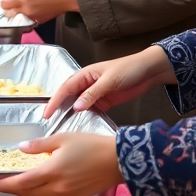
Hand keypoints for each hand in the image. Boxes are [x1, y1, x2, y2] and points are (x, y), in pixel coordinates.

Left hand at [0, 0, 76, 23]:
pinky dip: (23, 18)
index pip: (5, 5)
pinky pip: (25, 22)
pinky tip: (27, 12)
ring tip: (18, 9)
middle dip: (7, 10)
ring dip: (15, 15)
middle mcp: (26, 10)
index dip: (3, 2)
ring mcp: (31, 17)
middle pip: (8, 14)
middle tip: (10, 5)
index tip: (5, 0)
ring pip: (16, 19)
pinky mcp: (38, 22)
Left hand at [0, 133, 121, 195]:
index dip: (3, 185)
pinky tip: (37, 188)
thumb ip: (39, 145)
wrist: (118, 161)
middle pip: (27, 193)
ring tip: (16, 185)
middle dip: (11, 190)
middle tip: (0, 184)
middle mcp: (57, 188)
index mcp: (51, 172)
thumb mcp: (62, 139)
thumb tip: (22, 148)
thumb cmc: (91, 146)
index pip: (21, 182)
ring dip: (25, 194)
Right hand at [41, 46, 175, 118]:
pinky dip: (86, 116)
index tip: (46, 114)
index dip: (54, 101)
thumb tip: (75, 107)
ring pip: (79, 104)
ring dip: (72, 114)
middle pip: (69, 96)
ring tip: (63, 126)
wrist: (149, 71)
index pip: (65, 88)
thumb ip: (92, 94)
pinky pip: (92, 109)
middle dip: (59, 108)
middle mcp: (87, 84)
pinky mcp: (105, 101)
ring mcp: (96, 93)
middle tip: (51, 122)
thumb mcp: (109, 81)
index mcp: (84, 74)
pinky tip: (83, 125)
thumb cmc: (128, 69)